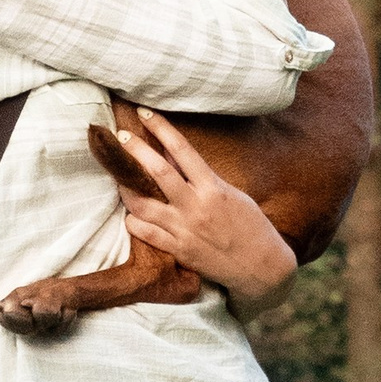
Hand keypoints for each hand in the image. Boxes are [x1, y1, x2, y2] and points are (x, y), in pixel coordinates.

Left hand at [116, 110, 296, 309]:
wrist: (261, 267)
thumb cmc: (251, 226)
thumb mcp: (230, 193)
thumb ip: (201, 175)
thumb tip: (172, 153)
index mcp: (213, 188)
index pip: (182, 150)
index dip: (161, 128)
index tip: (144, 113)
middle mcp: (196, 207)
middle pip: (158, 171)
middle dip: (136, 150)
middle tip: (121, 136)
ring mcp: (185, 230)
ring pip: (142, 204)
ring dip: (126, 187)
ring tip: (119, 176)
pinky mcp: (178, 251)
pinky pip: (145, 234)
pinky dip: (133, 221)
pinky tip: (131, 214)